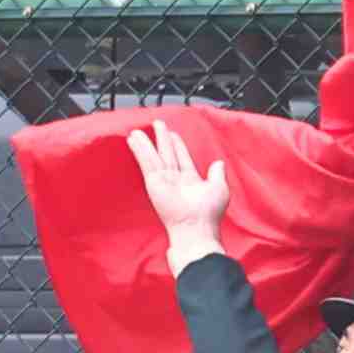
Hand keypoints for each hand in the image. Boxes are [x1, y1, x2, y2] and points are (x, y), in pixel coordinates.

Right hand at [125, 117, 234, 263]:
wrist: (196, 229)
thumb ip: (217, 175)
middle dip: (162, 139)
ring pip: (154, 156)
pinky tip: (134, 139)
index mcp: (189, 181)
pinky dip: (140, 150)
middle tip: (157, 124)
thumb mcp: (218, 189)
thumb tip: (219, 163)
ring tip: (139, 130)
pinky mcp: (153, 182)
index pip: (181, 158)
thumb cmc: (208, 214)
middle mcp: (174, 180)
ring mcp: (163, 181)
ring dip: (146, 143)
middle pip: (166, 154)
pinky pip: (146, 162)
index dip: (177, 145)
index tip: (172, 134)